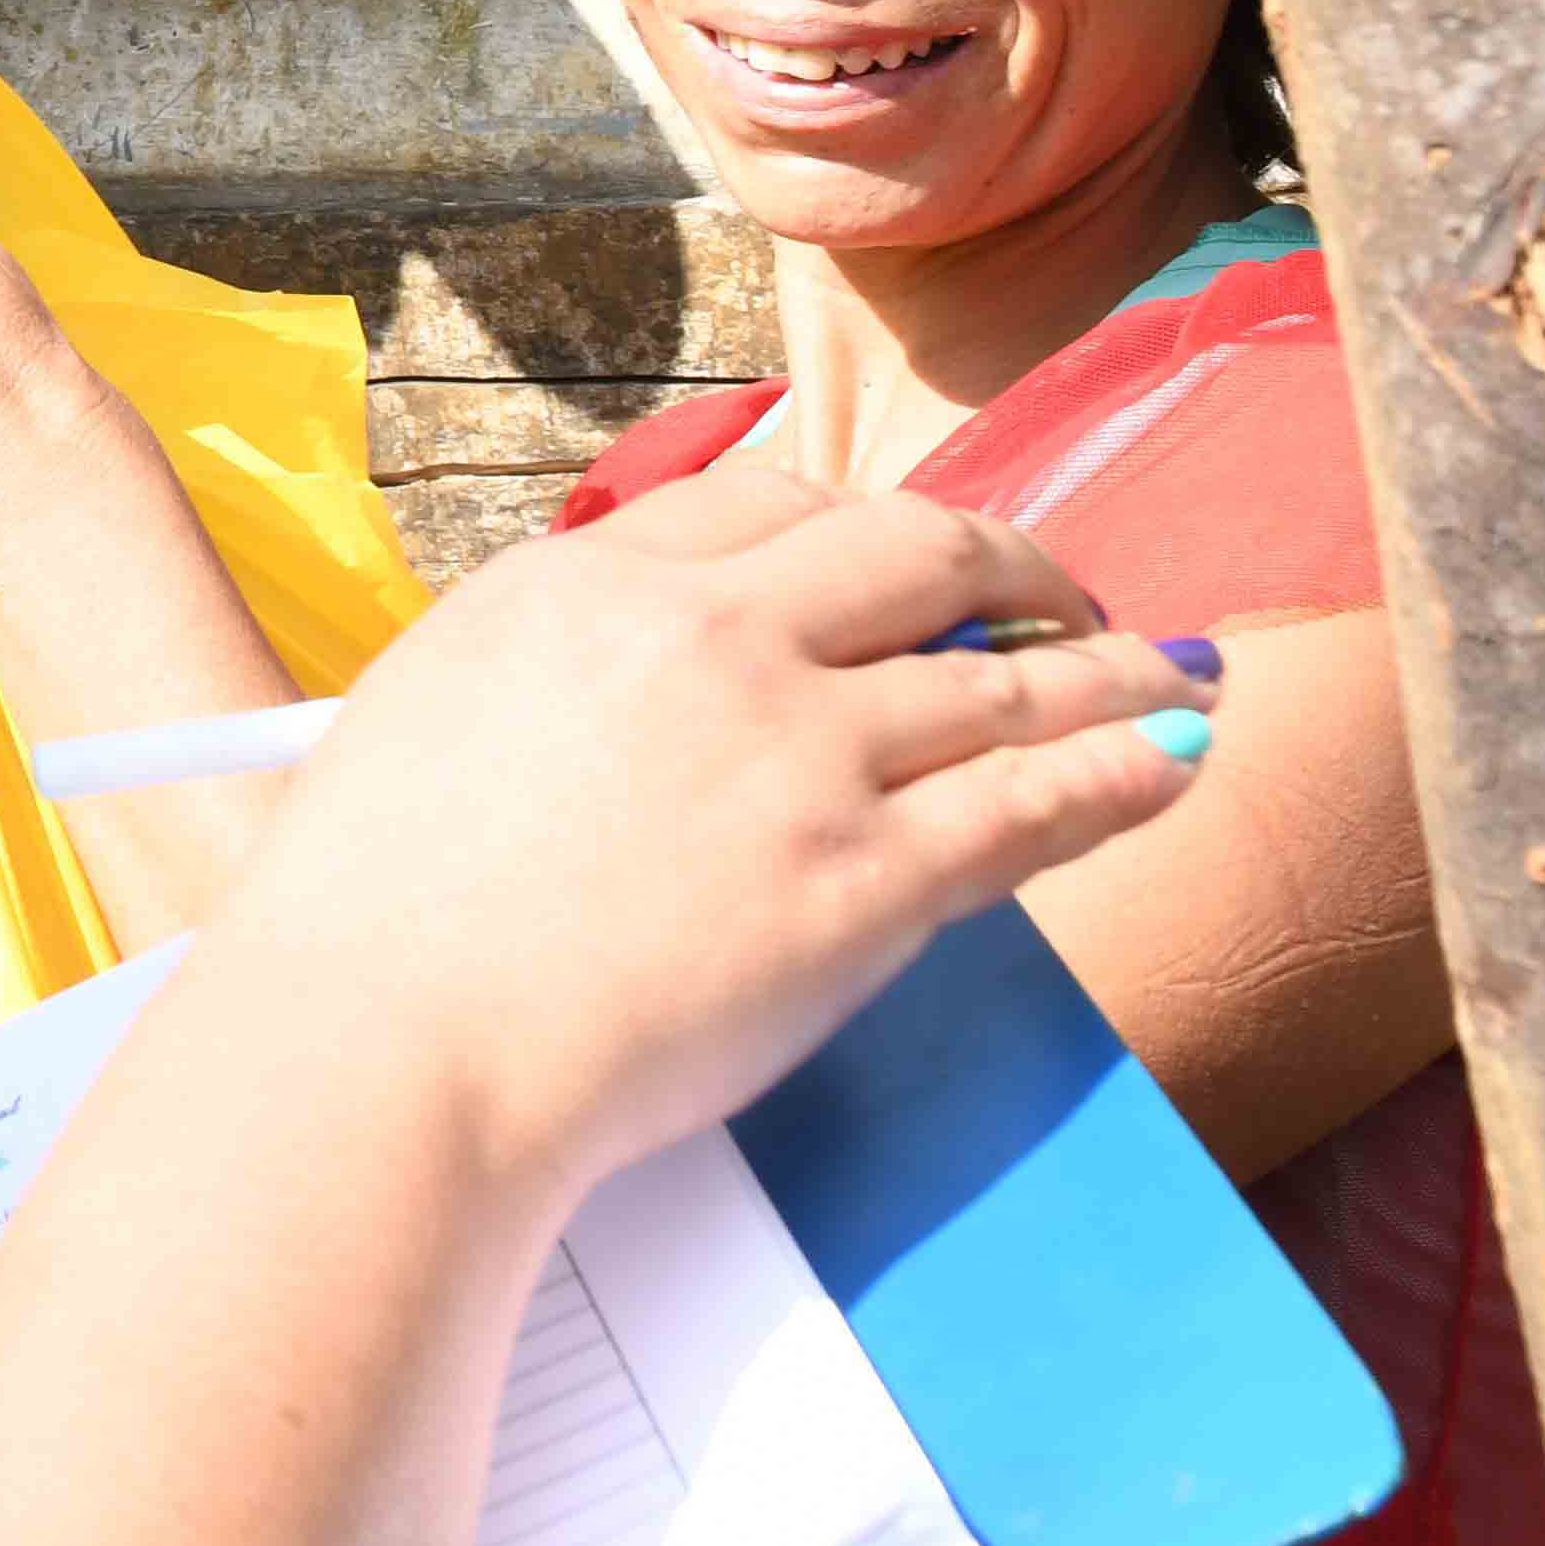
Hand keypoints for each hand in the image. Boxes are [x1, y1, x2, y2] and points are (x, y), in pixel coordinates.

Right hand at [204, 463, 1198, 1201]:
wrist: (391, 1042)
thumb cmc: (368, 911)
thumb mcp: (434, 705)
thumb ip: (546, 660)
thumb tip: (618, 665)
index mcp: (589, 583)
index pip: (769, 503)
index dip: (862, 526)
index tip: (909, 554)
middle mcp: (708, 638)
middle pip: (910, 548)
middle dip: (1010, 562)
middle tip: (1059, 596)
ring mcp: (796, 754)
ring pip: (1000, 676)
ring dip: (1107, 666)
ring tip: (1175, 672)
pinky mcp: (859, 880)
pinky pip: (1028, 806)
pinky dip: (1118, 773)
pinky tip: (1170, 760)